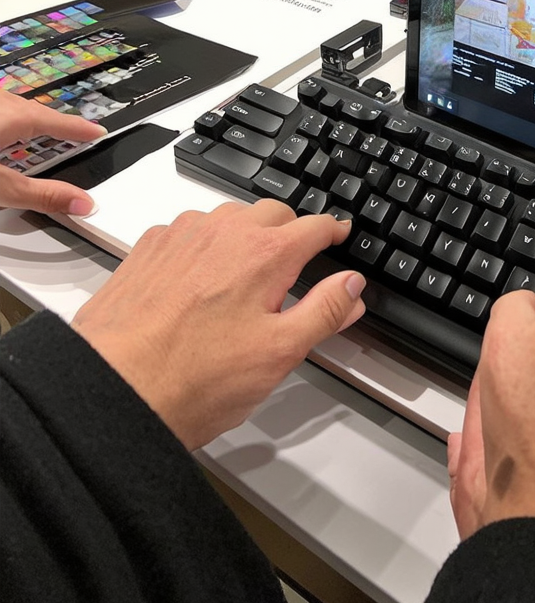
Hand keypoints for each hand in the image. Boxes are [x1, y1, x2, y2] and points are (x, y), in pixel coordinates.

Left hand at [0, 88, 105, 214]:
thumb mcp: (0, 187)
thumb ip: (41, 195)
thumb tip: (83, 202)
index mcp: (9, 116)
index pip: (54, 120)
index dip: (79, 128)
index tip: (98, 132)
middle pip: (33, 109)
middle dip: (54, 122)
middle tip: (74, 132)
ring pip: (10, 105)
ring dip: (27, 117)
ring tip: (38, 130)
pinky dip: (6, 117)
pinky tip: (3, 128)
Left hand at [71, 202, 364, 450]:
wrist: (114, 389)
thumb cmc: (193, 379)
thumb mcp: (280, 353)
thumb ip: (324, 312)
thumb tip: (353, 286)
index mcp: (265, 255)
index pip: (314, 225)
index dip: (333, 230)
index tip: (339, 235)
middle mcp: (224, 233)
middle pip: (273, 213)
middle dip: (291, 231)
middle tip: (296, 264)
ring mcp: (182, 236)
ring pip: (229, 218)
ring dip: (246, 235)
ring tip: (246, 276)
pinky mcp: (149, 249)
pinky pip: (188, 230)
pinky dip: (204, 244)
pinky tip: (201, 280)